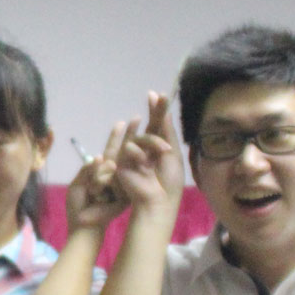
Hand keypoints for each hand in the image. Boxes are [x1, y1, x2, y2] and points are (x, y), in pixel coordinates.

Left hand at [65, 121, 128, 233]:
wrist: (83, 224)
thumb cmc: (79, 205)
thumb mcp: (79, 184)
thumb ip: (88, 170)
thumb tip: (101, 158)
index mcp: (103, 171)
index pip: (112, 150)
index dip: (117, 136)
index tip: (123, 122)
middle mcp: (114, 175)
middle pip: (123, 152)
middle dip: (129, 135)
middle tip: (137, 118)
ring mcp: (121, 184)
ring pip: (114, 167)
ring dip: (101, 172)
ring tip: (103, 173)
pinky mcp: (123, 195)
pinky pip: (110, 181)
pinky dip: (97, 182)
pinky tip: (93, 186)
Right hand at [113, 91, 183, 216]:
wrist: (158, 200)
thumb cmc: (168, 181)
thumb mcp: (172, 153)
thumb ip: (166, 131)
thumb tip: (164, 110)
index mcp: (159, 149)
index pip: (158, 127)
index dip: (158, 111)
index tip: (159, 94)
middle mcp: (146, 150)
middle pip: (148, 126)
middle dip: (154, 112)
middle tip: (154, 96)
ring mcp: (133, 155)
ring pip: (140, 136)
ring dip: (154, 141)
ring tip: (165, 151)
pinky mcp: (122, 162)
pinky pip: (129, 147)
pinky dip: (138, 152)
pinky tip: (144, 162)